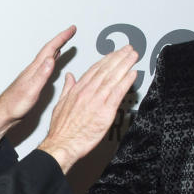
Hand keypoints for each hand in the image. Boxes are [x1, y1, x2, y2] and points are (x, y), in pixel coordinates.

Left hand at [0, 26, 76, 143]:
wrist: (4, 113)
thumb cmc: (15, 105)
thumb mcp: (31, 90)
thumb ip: (41, 75)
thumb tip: (51, 59)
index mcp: (35, 69)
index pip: (50, 49)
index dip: (62, 38)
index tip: (71, 29)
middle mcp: (34, 69)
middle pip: (49, 50)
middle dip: (61, 39)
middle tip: (71, 31)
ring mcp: (33, 75)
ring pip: (48, 57)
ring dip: (57, 48)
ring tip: (65, 42)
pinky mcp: (34, 82)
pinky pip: (46, 66)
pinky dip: (53, 60)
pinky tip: (53, 62)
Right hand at [37, 44, 137, 171]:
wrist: (62, 144)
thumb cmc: (61, 129)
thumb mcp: (60, 104)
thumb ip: (67, 88)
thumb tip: (69, 77)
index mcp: (78, 89)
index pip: (95, 70)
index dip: (107, 60)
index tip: (115, 53)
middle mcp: (88, 92)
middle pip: (106, 70)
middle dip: (119, 57)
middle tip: (129, 50)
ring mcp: (97, 100)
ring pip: (113, 78)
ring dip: (125, 65)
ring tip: (133, 56)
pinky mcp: (105, 112)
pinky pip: (118, 93)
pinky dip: (125, 82)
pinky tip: (132, 74)